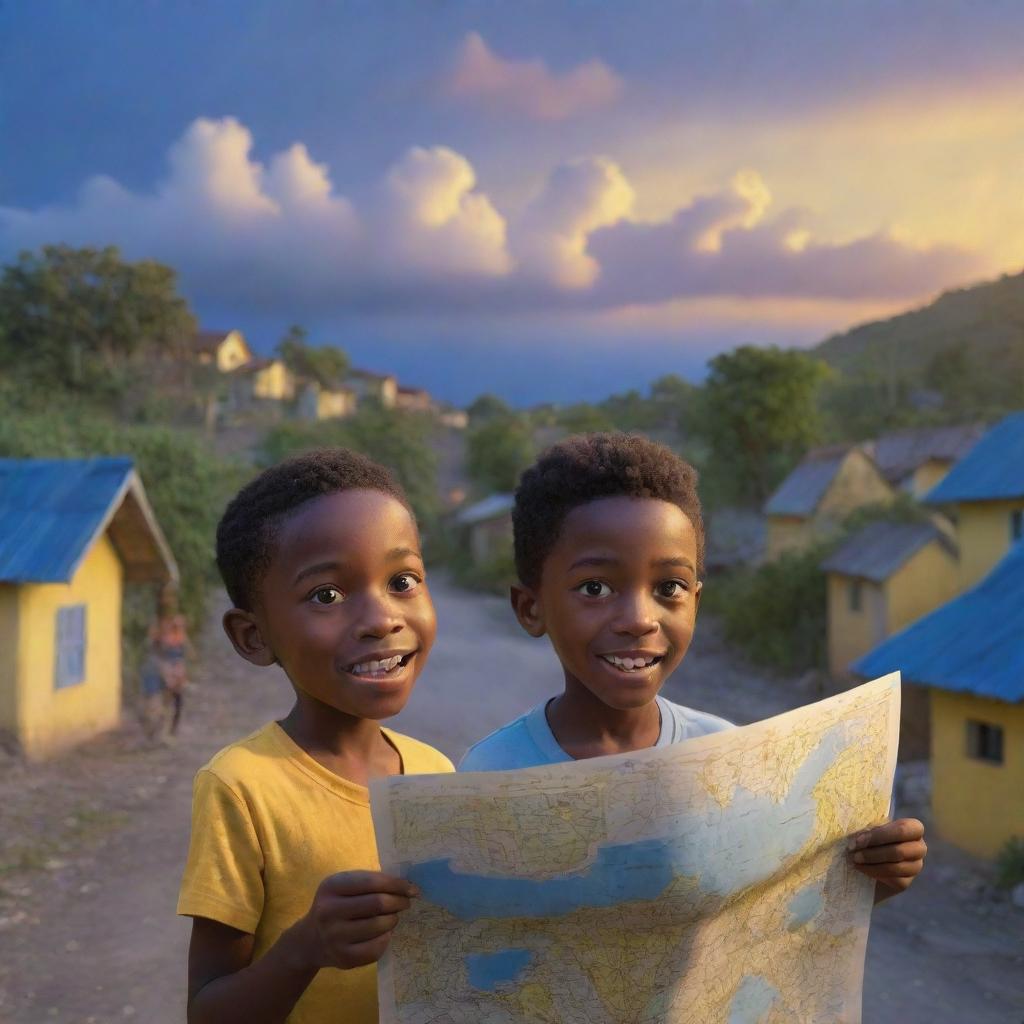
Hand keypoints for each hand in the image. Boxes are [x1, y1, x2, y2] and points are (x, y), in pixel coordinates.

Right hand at [296, 870, 418, 969]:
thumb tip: (406, 886)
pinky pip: (376, 948)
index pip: (371, 882)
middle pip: (378, 903)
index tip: (412, 888)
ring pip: (379, 926)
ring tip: (393, 916)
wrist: (310, 940)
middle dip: (399, 901)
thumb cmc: (335, 905)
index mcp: (332, 887)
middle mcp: (329, 911)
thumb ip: (369, 882)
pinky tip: (384, 933)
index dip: (396, 884)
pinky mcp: (343, 958)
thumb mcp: (343, 887)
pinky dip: (386, 939)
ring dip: (393, 919)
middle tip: (406, 902)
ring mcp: (335, 937)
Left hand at [847, 818, 926, 901]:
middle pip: (899, 851)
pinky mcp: (906, 882)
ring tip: (856, 861)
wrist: (867, 861)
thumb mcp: (870, 830)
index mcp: (913, 829)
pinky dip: (875, 873)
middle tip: (854, 853)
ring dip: (872, 864)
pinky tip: (862, 869)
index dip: (880, 835)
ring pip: (896, 867)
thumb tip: (860, 837)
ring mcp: (915, 866)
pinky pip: (894, 880)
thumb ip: (869, 830)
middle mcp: (919, 847)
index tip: (859, 840)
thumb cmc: (869, 839)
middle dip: (873, 853)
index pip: (903, 829)